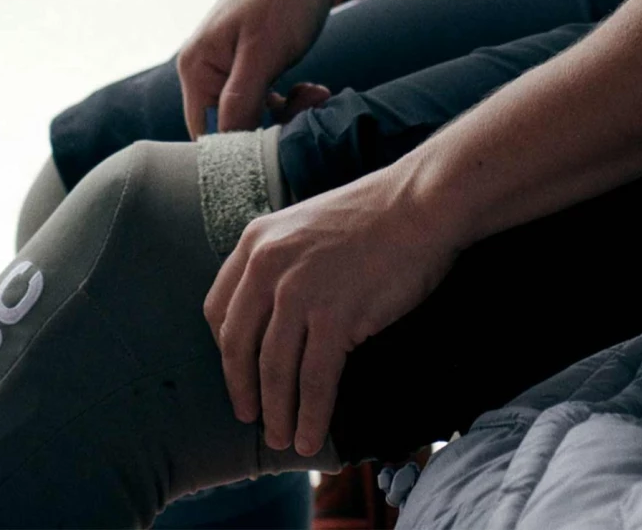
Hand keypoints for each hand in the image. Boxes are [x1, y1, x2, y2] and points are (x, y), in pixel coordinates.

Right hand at [177, 0, 339, 137]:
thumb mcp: (263, 51)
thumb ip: (239, 101)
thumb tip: (225, 150)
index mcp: (196, 68)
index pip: (205, 134)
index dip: (240, 149)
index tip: (279, 143)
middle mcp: (206, 69)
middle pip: (230, 127)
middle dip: (272, 127)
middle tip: (308, 108)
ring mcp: (231, 64)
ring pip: (254, 114)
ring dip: (287, 114)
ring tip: (316, 94)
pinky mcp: (255, 60)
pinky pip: (267, 97)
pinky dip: (291, 100)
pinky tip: (315, 89)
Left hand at [203, 159, 461, 457]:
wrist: (423, 202)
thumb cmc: (376, 214)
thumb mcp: (306, 226)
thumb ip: (282, 262)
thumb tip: (273, 317)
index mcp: (257, 241)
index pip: (219, 310)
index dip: (226, 351)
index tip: (239, 374)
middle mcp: (269, 265)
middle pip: (240, 346)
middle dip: (244, 390)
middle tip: (253, 418)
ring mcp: (300, 291)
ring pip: (275, 370)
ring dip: (277, 413)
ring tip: (283, 438)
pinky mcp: (335, 315)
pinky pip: (314, 380)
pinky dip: (311, 415)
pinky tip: (312, 437)